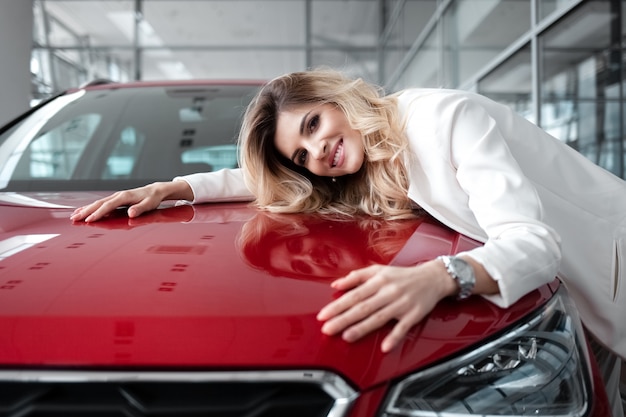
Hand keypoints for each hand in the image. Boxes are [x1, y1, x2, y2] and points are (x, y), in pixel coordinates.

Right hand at [70, 181, 192, 222]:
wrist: (155, 191)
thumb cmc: (152, 198)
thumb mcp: (149, 204)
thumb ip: (140, 209)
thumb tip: (131, 213)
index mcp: (124, 196)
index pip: (108, 205)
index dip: (98, 213)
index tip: (89, 219)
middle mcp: (118, 195)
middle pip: (99, 204)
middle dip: (86, 211)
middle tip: (74, 218)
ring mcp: (116, 197)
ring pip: (97, 203)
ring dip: (85, 209)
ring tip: (74, 216)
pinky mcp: (115, 199)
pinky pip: (101, 204)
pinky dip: (91, 207)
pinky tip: (83, 211)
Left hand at [316, 261, 456, 352]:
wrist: (432, 278)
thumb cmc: (402, 276)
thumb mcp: (378, 270)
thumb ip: (356, 277)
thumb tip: (335, 284)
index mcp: (378, 281)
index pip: (354, 295)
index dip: (337, 306)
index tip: (323, 315)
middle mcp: (388, 292)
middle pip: (363, 307)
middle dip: (343, 319)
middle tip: (328, 329)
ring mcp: (401, 304)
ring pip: (379, 318)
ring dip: (362, 328)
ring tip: (347, 336)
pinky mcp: (414, 315)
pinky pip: (403, 328)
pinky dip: (394, 337)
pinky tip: (385, 346)